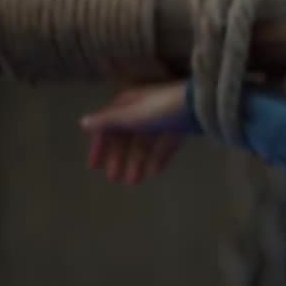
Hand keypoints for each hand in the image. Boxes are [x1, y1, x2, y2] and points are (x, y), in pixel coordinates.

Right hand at [80, 80, 196, 183]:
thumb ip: (110, 121)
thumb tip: (83, 122)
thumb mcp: (134, 115)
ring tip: (134, 181)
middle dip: (120, 158)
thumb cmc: (164, 107)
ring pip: (146, 143)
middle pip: (127, 137)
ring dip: (138, 162)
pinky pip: (166, 144)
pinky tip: (154, 173)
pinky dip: (159, 157)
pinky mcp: (181, 127)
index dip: (101, 146)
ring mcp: (164, 118)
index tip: (94, 166)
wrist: (202, 104)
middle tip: (115, 179)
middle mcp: (144, 110)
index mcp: (129, 104)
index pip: (109, 126)